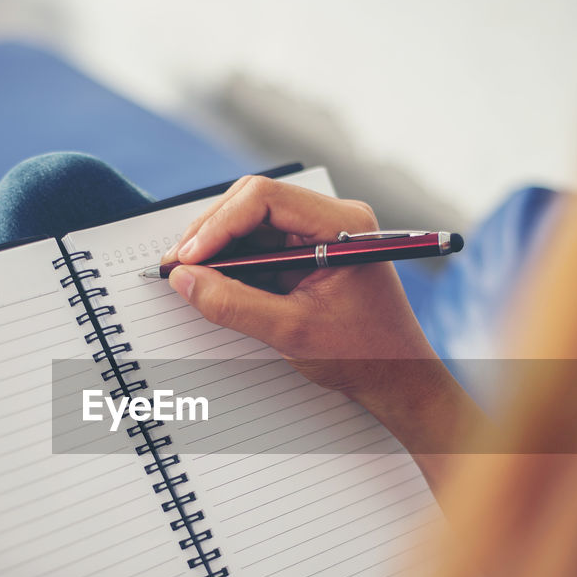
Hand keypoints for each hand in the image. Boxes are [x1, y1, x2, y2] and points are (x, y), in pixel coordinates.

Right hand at [162, 176, 471, 467]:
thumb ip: (234, 304)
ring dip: (217, 246)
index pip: (264, 197)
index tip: (189, 259)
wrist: (399, 379)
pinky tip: (210, 280)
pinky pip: (261, 244)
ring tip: (186, 274)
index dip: (218, 224)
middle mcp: (333, 218)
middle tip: (177, 266)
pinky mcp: (310, 253)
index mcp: (342, 224)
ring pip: (252, 222)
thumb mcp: (291, 333)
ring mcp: (321, 233)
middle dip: (211, 232)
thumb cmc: (363, 355)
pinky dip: (232, 260)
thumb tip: (185, 280)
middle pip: (254, 202)